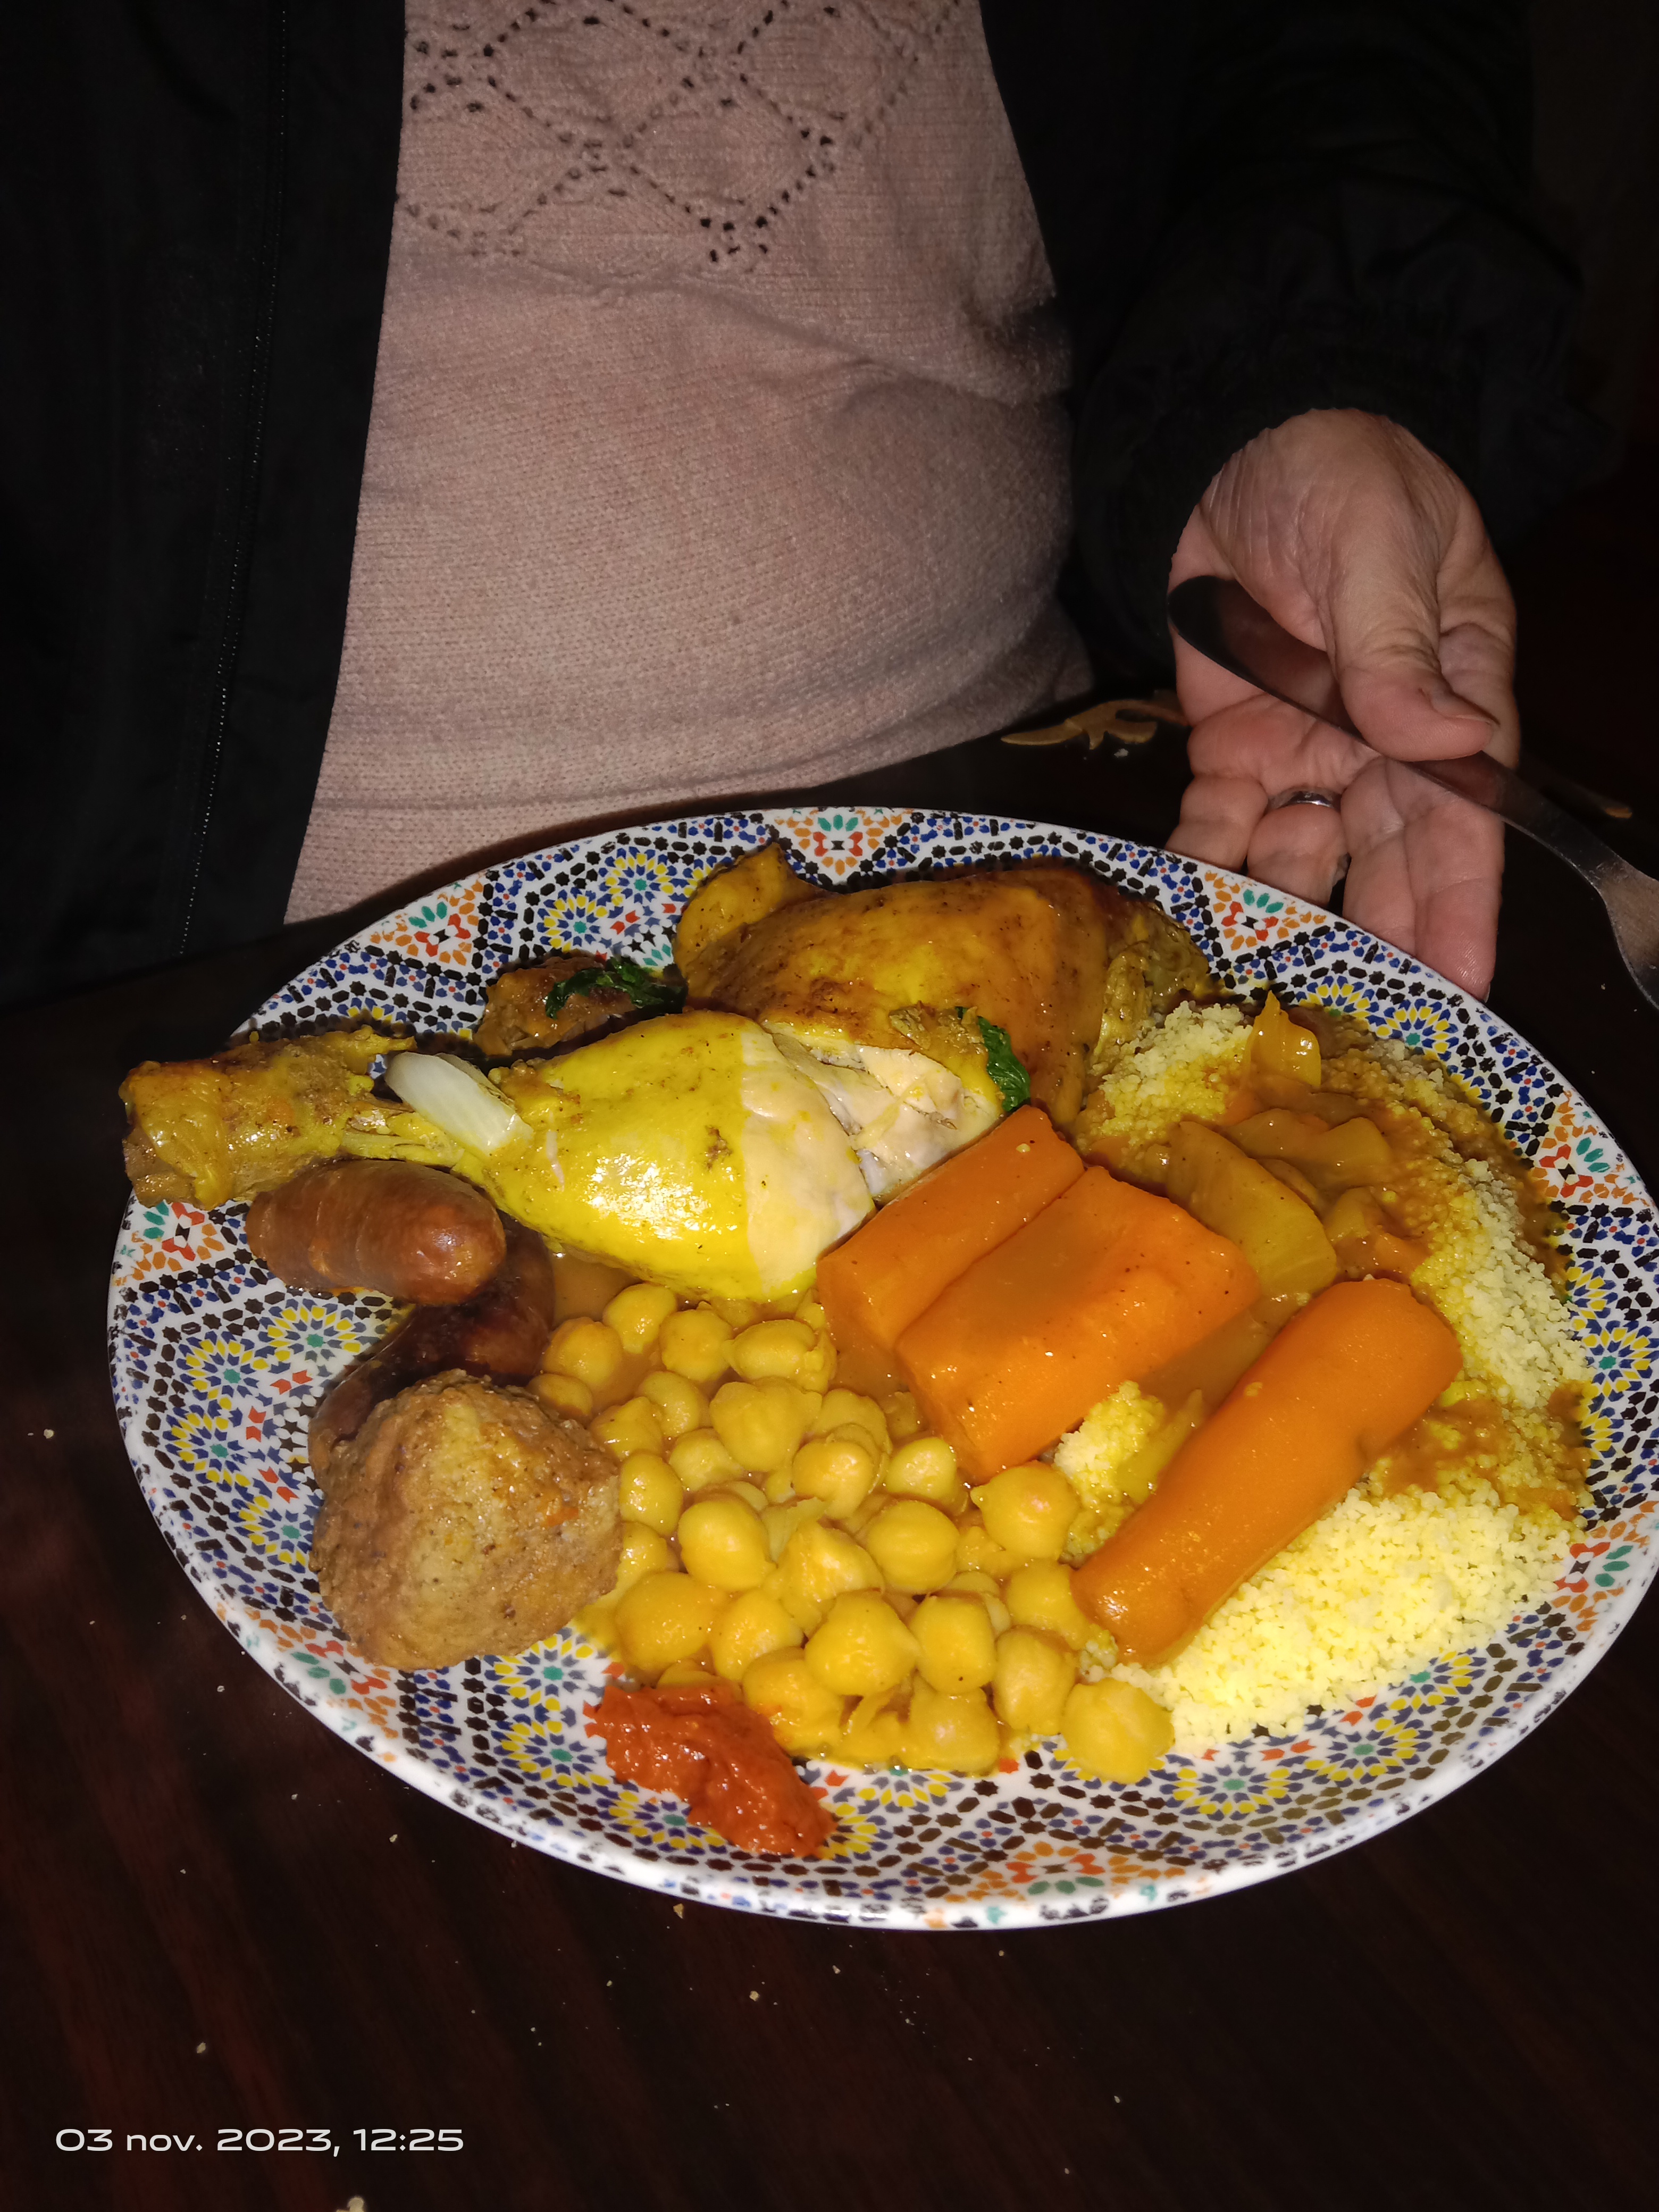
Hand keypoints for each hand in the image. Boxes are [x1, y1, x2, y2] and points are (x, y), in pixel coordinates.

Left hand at [1165, 409, 1517, 995]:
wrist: (1241, 443)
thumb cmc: (1342, 475)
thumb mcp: (1382, 547)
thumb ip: (1401, 647)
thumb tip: (1448, 731)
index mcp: (1450, 698)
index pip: (1464, 817)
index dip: (1464, 903)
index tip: (1462, 985)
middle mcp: (1383, 746)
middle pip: (1391, 862)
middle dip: (1385, 944)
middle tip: (1371, 1034)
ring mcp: (1306, 754)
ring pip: (1306, 859)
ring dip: (1289, 921)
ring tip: (1269, 997)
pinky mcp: (1231, 751)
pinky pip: (1220, 827)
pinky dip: (1204, 869)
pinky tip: (1186, 920)